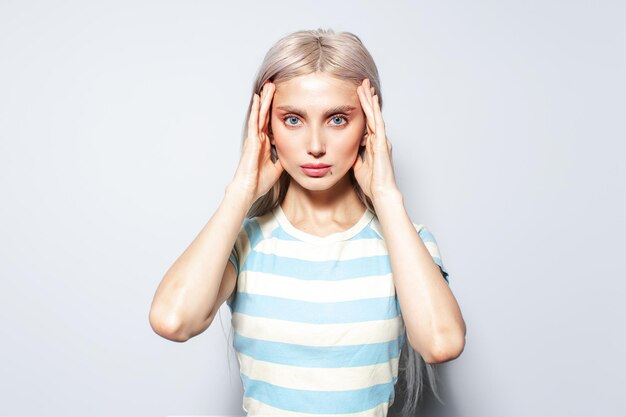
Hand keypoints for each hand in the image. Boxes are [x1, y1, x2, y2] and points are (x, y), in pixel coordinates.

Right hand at [230, 81, 283, 203]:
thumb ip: (282, 160)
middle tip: (273, 86)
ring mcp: (254, 138)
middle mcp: (258, 139)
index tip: (279, 102)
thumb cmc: (259, 182)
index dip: (274, 113)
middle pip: (265, 115)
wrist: (249, 190)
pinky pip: (254, 121)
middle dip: (269, 101)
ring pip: (260, 114)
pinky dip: (256, 109)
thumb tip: (292, 157)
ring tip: (267, 86)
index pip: (270, 124)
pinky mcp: (251, 140)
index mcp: (264, 145)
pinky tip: (257, 99)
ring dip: (263, 100)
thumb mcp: (277, 169)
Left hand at [353, 78, 398, 201]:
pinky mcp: (382, 143)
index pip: (367, 122)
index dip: (364, 109)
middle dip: (367, 99)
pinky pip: (377, 122)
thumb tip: (348, 153)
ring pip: (375, 115)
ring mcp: (381, 140)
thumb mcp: (358, 167)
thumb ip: (356, 157)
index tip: (359, 97)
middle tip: (362, 84)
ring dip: (369, 100)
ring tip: (364, 85)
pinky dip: (374, 110)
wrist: (381, 193)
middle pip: (372, 114)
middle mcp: (379, 140)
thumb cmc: (372, 183)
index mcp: (374, 144)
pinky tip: (371, 99)